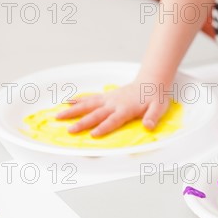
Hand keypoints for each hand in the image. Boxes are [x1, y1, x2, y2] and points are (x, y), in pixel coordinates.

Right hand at [56, 79, 170, 136]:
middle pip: (95, 114)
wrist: (151, 81)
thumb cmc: (155, 97)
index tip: (92, 135)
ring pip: (87, 105)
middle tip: (69, 130)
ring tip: (58, 116)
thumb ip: (153, 117)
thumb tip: (148, 126)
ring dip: (72, 111)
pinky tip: (66, 102)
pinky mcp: (106, 96)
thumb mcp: (159, 108)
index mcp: (126, 109)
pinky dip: (77, 100)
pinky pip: (89, 98)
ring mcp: (108, 99)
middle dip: (82, 123)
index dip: (103, 128)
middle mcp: (114, 103)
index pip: (113, 120)